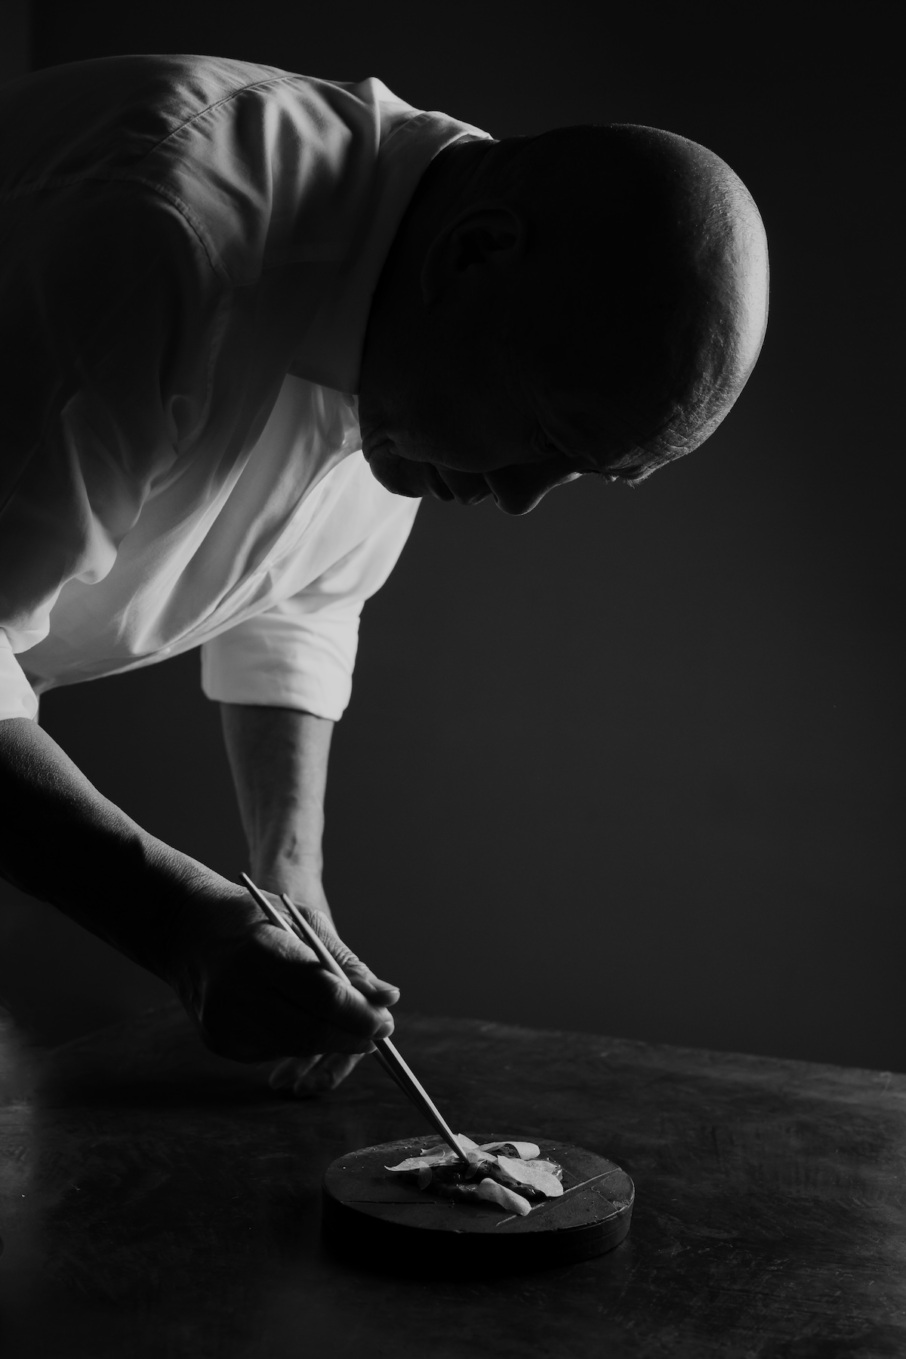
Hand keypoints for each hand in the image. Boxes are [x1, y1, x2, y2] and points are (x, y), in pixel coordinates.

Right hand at [164, 880, 399, 1081]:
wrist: (185, 928)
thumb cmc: (253, 917)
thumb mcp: (303, 920)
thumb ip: (344, 963)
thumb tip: (387, 998)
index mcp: (263, 950)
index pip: (325, 995)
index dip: (361, 1014)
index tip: (385, 1020)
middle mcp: (239, 991)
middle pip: (312, 1030)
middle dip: (352, 1035)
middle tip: (378, 1030)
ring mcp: (225, 1021)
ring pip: (296, 1046)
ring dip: (330, 1040)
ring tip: (348, 1025)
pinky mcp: (220, 1041)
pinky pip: (274, 1050)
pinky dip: (299, 1040)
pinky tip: (306, 1021)